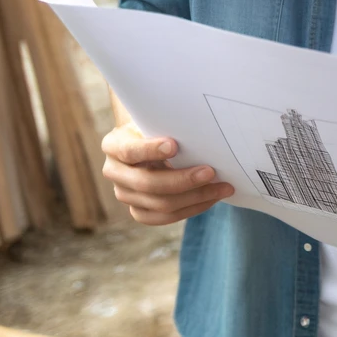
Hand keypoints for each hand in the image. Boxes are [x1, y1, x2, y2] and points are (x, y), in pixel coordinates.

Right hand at [101, 122, 233, 225]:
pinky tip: (211, 198)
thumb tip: (200, 128)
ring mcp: (124, 194)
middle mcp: (114, 171)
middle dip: (183, 180)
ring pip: (159, 205)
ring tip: (222, 187)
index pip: (129, 150)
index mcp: (114, 144)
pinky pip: (163, 217)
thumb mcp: (156, 118)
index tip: (175, 145)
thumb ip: (168, 124)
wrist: (147, 139)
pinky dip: (191, 208)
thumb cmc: (157, 125)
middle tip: (211, 172)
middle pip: (147, 183)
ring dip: (195, 197)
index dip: (151, 150)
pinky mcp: (138, 210)